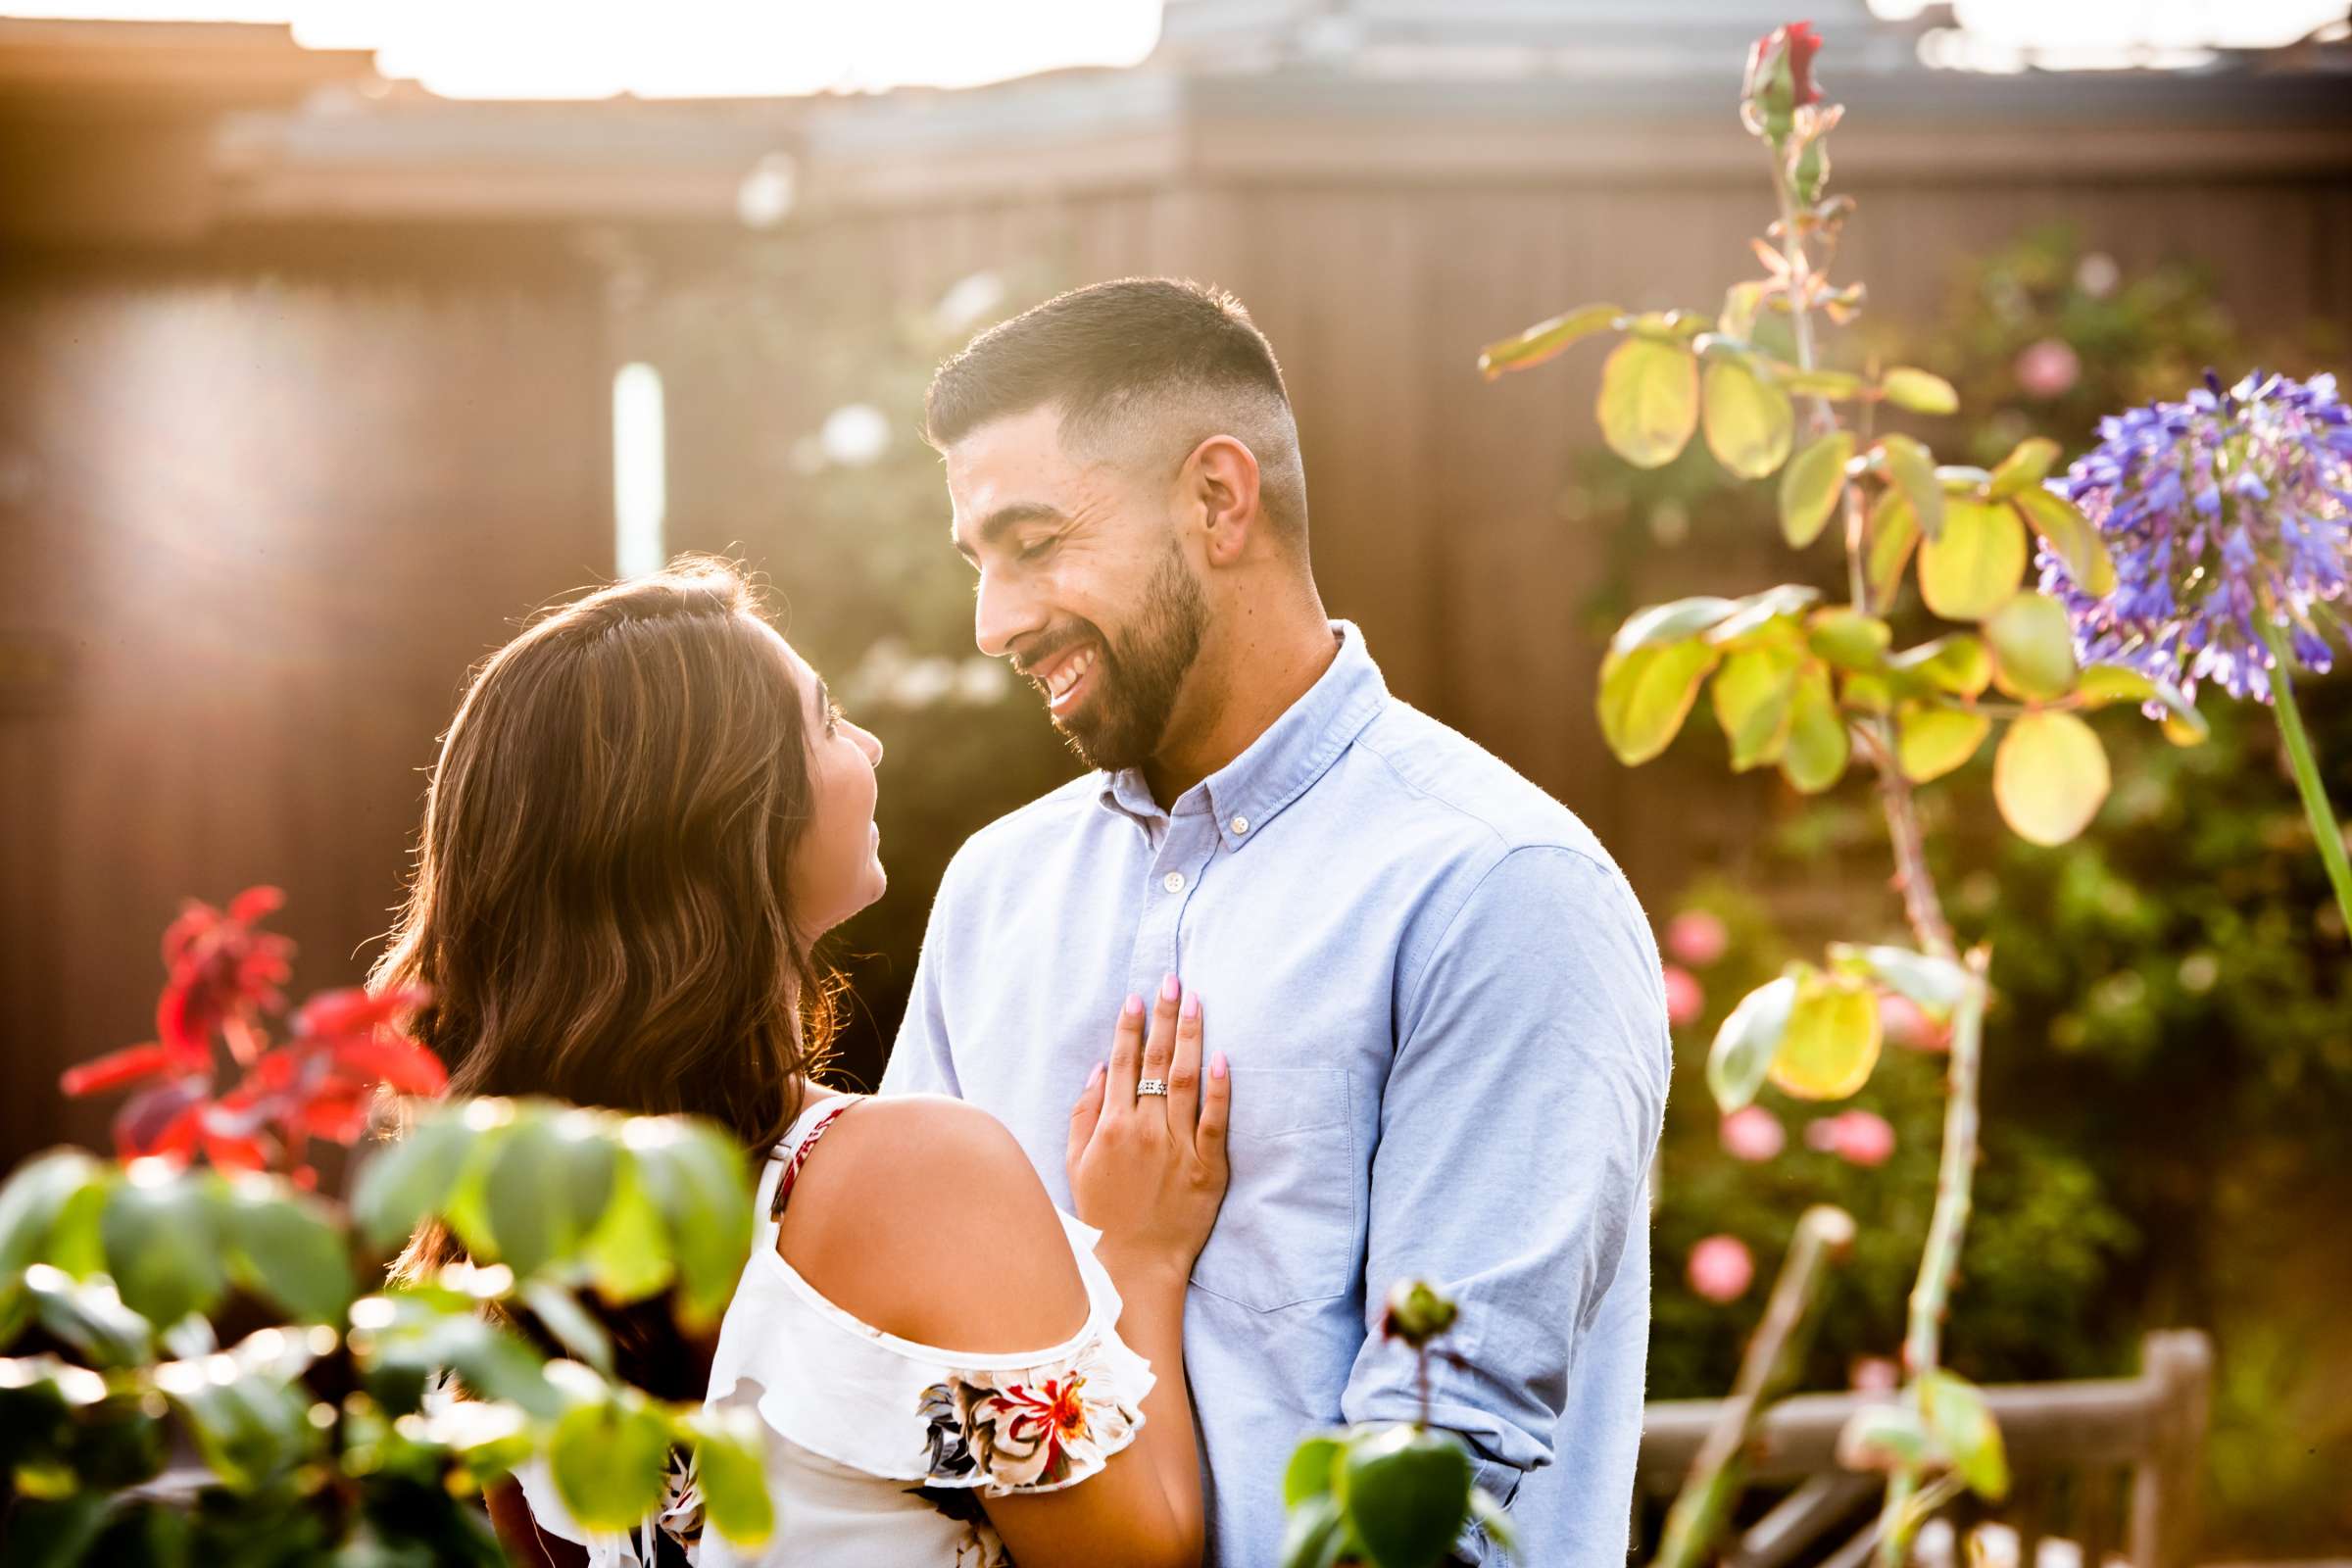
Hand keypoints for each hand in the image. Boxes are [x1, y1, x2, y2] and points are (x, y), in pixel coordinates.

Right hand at [1066, 976, 1230, 1275]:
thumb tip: (1098, 1069)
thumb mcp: (1076, 1164)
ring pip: (1187, 1080)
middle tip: (1172, 980)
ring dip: (1191, 1036)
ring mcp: (1178, 1147)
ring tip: (1196, 1002)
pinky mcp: (1208, 1166)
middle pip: (1157, 1061)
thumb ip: (1084, 1114)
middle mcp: (1145, 1130)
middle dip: (1164, 1016)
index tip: (1135, 997)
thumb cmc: (1102, 1214)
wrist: (1136, 1264)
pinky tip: (1222, 1057)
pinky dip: (1219, 1088)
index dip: (1129, 1027)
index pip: (1122, 1063)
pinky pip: (1215, 1120)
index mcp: (1111, 1127)